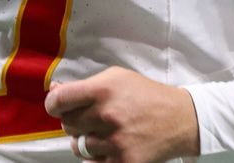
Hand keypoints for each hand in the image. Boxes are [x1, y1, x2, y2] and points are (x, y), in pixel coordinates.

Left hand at [44, 66, 198, 162]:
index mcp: (102, 90)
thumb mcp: (116, 78)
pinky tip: (111, 147)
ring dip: (85, 141)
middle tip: (92, 118)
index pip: (58, 101)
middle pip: (67, 125)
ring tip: (103, 133)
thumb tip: (54, 90)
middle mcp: (106, 115)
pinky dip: (98, 158)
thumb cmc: (145, 95)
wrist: (180, 119)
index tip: (57, 106)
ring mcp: (115, 141)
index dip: (53, 104)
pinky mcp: (124, 162)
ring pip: (78, 147)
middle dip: (75, 122)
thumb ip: (84, 86)